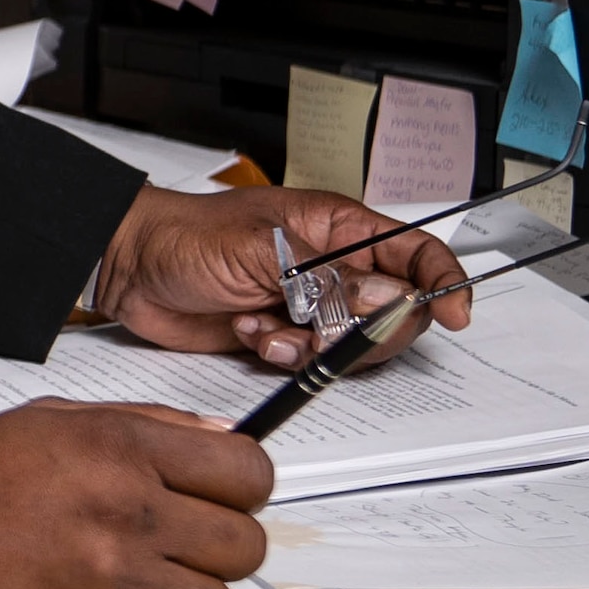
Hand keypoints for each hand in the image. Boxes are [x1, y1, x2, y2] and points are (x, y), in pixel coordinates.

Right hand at [0, 408, 275, 588]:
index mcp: (120, 450)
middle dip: (217, 549)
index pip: (248, 472)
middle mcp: (130, 515)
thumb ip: (141, 424)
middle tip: (174, 550)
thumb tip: (219, 435)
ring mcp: (118, 585)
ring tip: (132, 588)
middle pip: (246, 545)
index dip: (240, 490)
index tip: (220, 502)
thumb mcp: (44, 425)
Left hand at [97, 185, 470, 373]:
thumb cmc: (187, 235)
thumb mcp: (264, 250)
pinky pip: (311, 360)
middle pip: (396, 312)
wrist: (131, 267)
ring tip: (269, 328)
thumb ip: (329, 279)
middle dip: (365, 331)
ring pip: (353, 344)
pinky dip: (284, 355)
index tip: (456, 315)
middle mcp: (334, 267)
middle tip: (321, 328)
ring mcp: (310, 303)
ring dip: (315, 347)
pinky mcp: (283, 334)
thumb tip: (386, 297)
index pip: (418, 253)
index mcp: (341, 228)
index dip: (445, 282)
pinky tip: (251, 334)